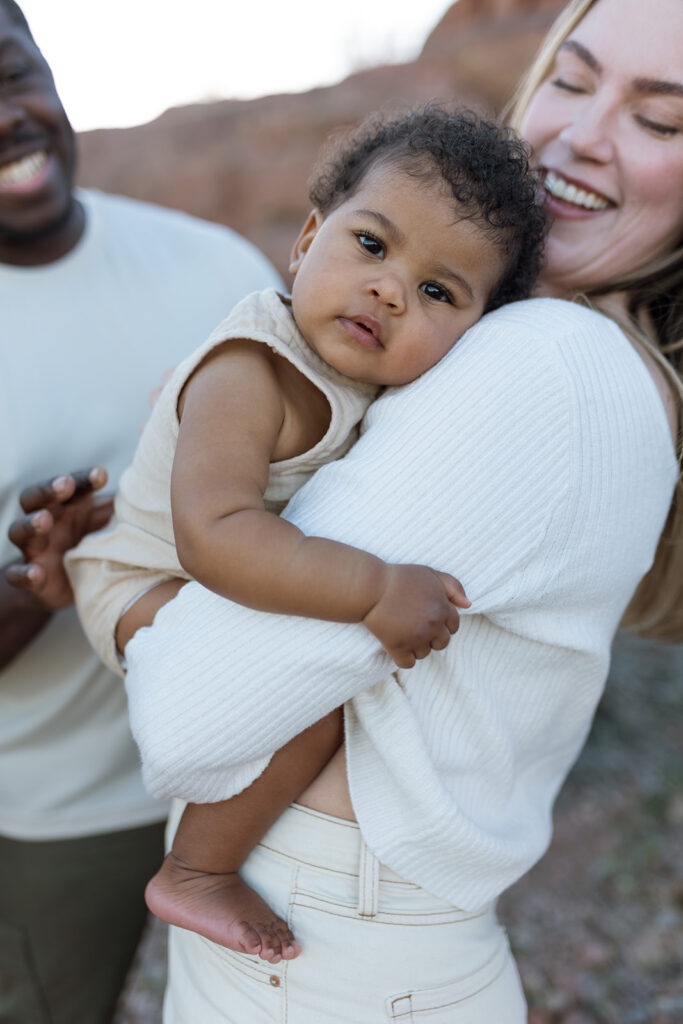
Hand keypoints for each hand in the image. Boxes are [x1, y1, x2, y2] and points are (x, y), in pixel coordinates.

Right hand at [5, 467, 112, 609]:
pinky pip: (17, 573)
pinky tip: (36, 572)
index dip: (82, 479)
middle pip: (35, 499)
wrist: (70, 586)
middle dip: (48, 490)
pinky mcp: (30, 578)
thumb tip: (155, 490)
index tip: (100, 474)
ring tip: (45, 520)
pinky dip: (24, 573)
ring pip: (21, 531)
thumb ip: (122, 508)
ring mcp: (34, 549)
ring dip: (31, 524)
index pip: (70, 486)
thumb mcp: (107, 524)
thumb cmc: (92, 542)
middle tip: (64, 484)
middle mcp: (46, 521)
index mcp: (66, 506)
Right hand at [363, 564, 469, 668]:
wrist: (371, 587)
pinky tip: (398, 647)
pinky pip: (408, 663)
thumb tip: (467, 605)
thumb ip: (453, 586)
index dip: (443, 623)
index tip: (429, 619)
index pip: (453, 626)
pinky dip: (404, 658)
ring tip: (404, 633)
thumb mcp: (430, 574)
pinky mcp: (398, 647)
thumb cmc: (400, 578)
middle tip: (417, 627)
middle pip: (442, 643)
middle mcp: (432, 625)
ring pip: (425, 653)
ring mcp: (416, 638)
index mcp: (442, 608)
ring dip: (417, 647)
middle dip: (432, 637)